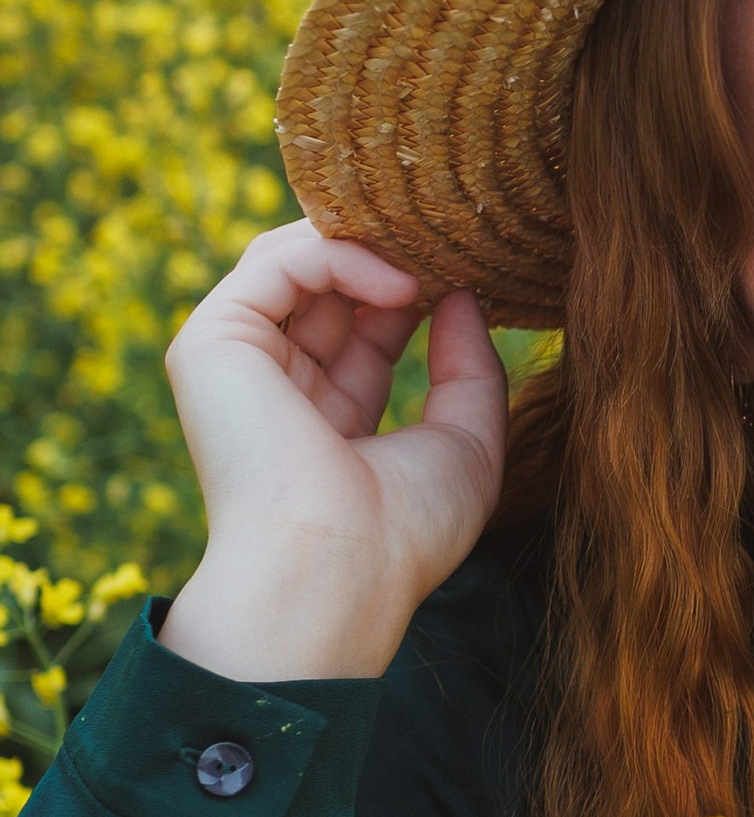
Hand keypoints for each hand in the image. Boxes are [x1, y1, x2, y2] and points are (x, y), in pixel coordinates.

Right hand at [160, 220, 510, 681]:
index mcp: (331, 416)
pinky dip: (342, 256)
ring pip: (298, 260)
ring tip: (435, 260)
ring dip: (372, 248)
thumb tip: (462, 298)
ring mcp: (241, 361)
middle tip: (459, 247)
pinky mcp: (213, 341)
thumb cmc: (404, 531)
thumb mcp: (465, 443)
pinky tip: (404, 287)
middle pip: (334, 285)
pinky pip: (278, 263)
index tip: (477, 276)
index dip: (422, 290)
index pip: (370, 324)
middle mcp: (281, 385)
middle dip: (396, 258)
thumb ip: (469, 369)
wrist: (338, 569)